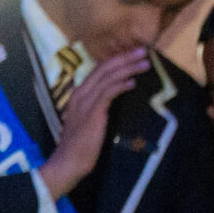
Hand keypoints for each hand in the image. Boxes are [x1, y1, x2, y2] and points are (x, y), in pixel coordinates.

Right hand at [37, 49, 150, 201]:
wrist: (69, 161)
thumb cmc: (80, 146)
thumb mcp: (87, 121)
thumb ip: (97, 107)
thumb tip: (113, 99)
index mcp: (78, 94)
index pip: (98, 71)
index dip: (116, 61)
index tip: (132, 55)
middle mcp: (80, 94)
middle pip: (104, 69)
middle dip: (125, 58)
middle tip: (143, 51)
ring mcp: (85, 102)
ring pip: (108, 77)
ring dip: (128, 68)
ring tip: (144, 63)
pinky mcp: (93, 112)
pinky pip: (108, 92)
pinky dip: (121, 85)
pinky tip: (132, 82)